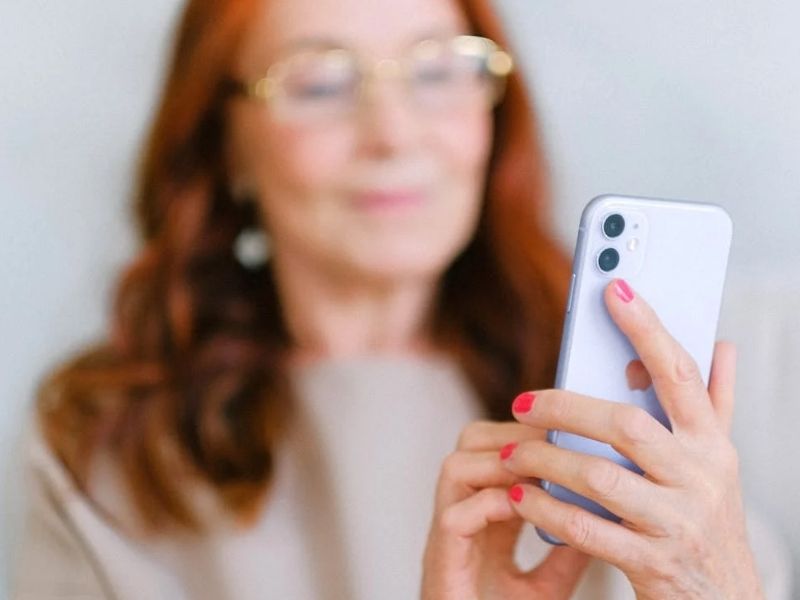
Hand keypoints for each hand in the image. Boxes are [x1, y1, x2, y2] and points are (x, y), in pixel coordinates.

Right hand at [421, 421, 588, 599]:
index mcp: (484, 519)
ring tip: (538, 473)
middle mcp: (462, 516)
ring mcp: (449, 537)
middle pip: (470, 444)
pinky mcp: (442, 563)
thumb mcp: (546, 586)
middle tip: (552, 444)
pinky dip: (489, 505)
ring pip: (455, 468)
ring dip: (499, 463)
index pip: (496, 450)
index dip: (527, 434)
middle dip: (511, 434)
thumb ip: (567, 550)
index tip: (566, 432)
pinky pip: (455, 517)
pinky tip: (520, 508)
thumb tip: (605, 515)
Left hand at [501, 279, 763, 599]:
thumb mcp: (717, 460)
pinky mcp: (651, 561)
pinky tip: (517, 497)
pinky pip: (586, 529)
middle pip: (626, 424)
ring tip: (510, 451)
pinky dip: (545, 510)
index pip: (679, 372)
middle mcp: (700, 477)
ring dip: (545, 461)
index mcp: (712, 443)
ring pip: (600, 477)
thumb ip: (715, 402)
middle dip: (566, 408)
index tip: (613, 286)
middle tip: (521, 402)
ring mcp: (677, 521)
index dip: (647, 327)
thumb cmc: (706, 515)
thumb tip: (722, 342)